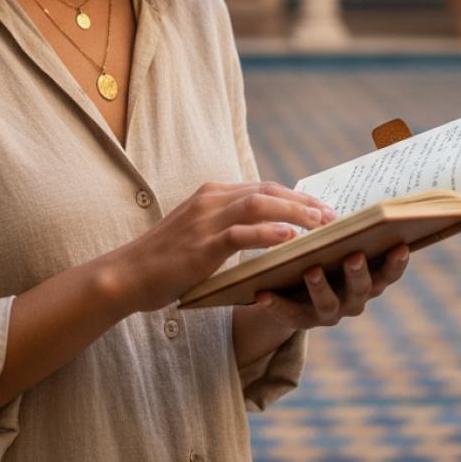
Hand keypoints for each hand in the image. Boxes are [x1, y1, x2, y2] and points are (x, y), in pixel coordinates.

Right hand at [105, 181, 336, 313]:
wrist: (127, 274)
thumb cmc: (164, 261)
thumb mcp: (199, 235)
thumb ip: (228, 229)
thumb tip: (267, 236)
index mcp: (212, 195)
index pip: (263, 187)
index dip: (295, 196)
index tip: (322, 207)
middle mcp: (210, 199)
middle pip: (268, 190)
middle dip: (304, 201)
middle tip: (333, 215)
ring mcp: (205, 219)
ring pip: (259, 204)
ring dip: (295, 212)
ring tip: (322, 224)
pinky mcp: (201, 244)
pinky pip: (241, 233)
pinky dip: (269, 232)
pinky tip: (290, 238)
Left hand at [252, 244, 409, 329]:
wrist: (291, 289)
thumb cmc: (322, 255)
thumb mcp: (336, 244)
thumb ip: (348, 231)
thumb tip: (364, 204)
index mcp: (366, 280)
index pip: (387, 274)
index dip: (396, 263)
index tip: (401, 245)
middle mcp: (351, 300)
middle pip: (360, 290)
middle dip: (358, 273)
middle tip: (353, 255)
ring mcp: (326, 313)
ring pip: (327, 304)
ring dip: (320, 287)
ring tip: (311, 270)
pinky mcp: (298, 320)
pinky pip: (287, 313)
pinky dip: (276, 304)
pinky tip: (264, 293)